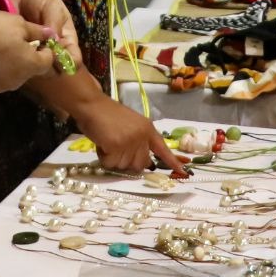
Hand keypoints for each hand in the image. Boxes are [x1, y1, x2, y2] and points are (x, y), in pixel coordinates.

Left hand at [0, 0, 82, 70]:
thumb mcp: (52, 6)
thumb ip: (54, 22)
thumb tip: (55, 42)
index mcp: (66, 39)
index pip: (74, 58)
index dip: (70, 62)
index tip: (59, 59)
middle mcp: (53, 50)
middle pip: (57, 67)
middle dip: (50, 65)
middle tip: (40, 56)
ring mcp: (37, 53)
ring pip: (40, 68)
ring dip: (35, 64)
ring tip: (27, 51)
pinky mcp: (21, 53)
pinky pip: (23, 64)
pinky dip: (20, 61)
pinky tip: (15, 52)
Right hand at [0, 11, 61, 94]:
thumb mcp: (18, 23)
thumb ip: (37, 31)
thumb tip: (51, 34)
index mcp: (31, 65)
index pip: (48, 61)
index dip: (45, 49)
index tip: (36, 39)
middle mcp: (18, 81)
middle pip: (29, 70)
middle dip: (26, 57)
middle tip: (13, 41)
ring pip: (11, 76)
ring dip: (9, 65)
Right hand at [71, 98, 187, 172]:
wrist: (92, 104)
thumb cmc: (107, 114)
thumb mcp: (130, 125)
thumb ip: (139, 140)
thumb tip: (143, 162)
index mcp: (148, 129)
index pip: (162, 148)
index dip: (172, 161)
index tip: (183, 172)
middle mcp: (142, 136)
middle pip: (139, 164)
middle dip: (126, 160)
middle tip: (115, 145)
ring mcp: (130, 141)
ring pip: (123, 166)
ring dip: (112, 158)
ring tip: (107, 141)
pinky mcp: (117, 146)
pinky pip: (110, 163)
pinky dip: (103, 157)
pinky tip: (101, 143)